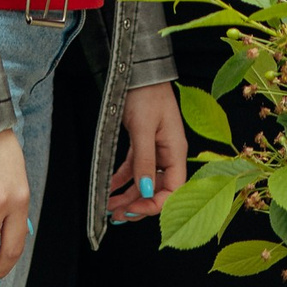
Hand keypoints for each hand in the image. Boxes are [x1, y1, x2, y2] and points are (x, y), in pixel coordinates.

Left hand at [105, 81, 187, 224]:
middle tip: (117, 216)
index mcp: (176, 152)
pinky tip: (109, 188)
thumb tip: (146, 191)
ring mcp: (156, 150)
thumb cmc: (146, 94)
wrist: (138, 70)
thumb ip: (145, 161)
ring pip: (143, 183)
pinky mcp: (142, 144)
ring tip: (109, 208)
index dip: (154, 205)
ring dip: (127, 196)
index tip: (133, 210)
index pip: (173, 191)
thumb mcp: (144, 128)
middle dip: (138, 206)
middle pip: (158, 191)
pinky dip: (121, 181)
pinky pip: (134, 169)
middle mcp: (168, 154)